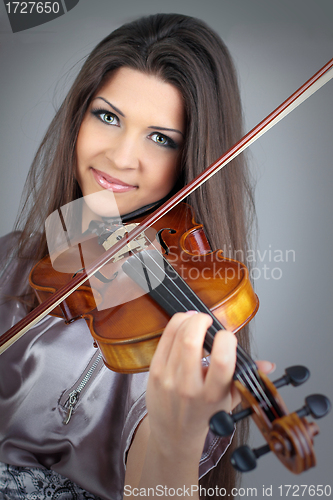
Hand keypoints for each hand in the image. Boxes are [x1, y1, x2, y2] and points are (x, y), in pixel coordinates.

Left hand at [145, 312, 239, 459]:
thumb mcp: (228, 400)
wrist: (174, 435)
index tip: (227, 336)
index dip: (226, 340)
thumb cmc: (204, 415)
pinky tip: (183, 323)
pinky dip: (175, 325)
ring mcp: (168, 379)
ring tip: (196, 319)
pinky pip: (164, 340)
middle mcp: (189, 387)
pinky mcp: (154, 372)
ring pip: (177, 337)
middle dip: (201, 321)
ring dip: (188, 319)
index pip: (221, 361)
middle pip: (191, 342)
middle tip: (208, 320)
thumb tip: (268, 365)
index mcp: (212, 394)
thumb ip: (246, 378)